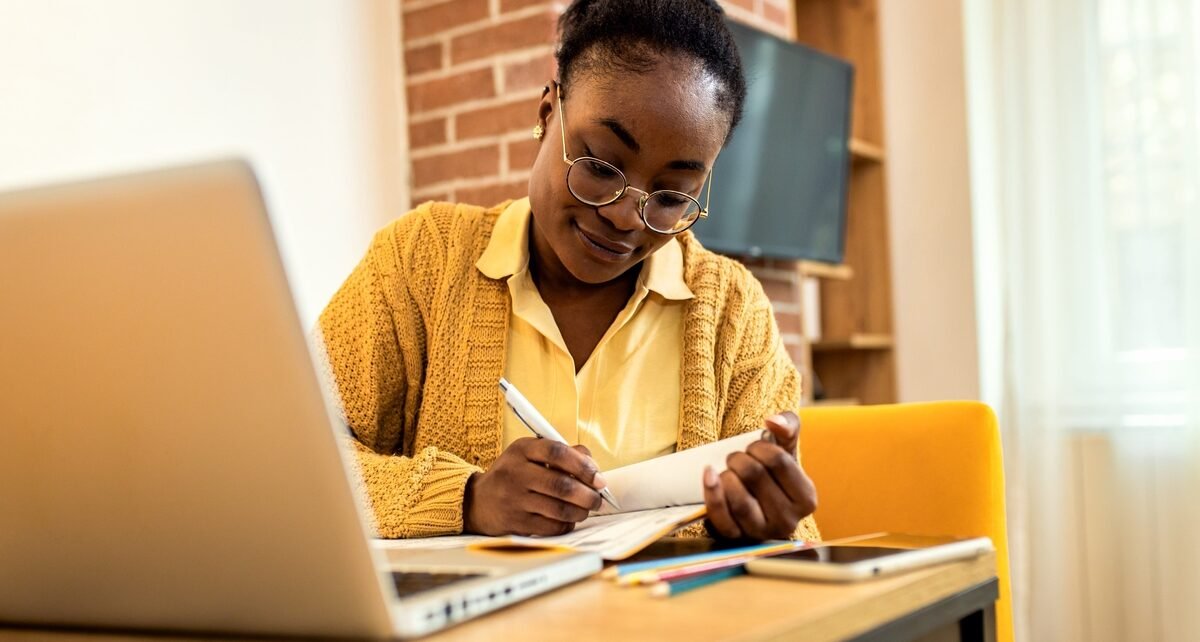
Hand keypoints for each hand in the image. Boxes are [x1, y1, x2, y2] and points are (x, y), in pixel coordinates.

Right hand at [462, 438, 606, 535]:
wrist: (478, 501)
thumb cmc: (512, 475)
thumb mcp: (529, 454)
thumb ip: (562, 454)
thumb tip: (593, 466)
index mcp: (521, 449)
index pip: (557, 452)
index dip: (583, 465)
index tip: (598, 477)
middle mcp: (515, 473)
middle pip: (561, 485)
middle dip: (588, 494)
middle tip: (598, 498)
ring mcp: (514, 500)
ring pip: (559, 509)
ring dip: (581, 511)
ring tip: (586, 509)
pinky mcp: (516, 523)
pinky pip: (551, 527)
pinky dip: (567, 524)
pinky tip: (569, 519)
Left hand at [702, 411, 817, 540]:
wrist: (754, 502)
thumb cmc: (773, 474)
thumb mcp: (786, 448)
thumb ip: (788, 426)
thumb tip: (773, 421)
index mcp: (806, 499)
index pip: (778, 460)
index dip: (759, 447)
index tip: (753, 448)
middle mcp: (788, 521)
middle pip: (754, 475)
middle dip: (739, 459)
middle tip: (736, 458)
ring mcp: (761, 533)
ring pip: (739, 499)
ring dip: (727, 475)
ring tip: (728, 470)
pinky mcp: (736, 539)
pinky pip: (720, 516)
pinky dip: (711, 492)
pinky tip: (709, 474)